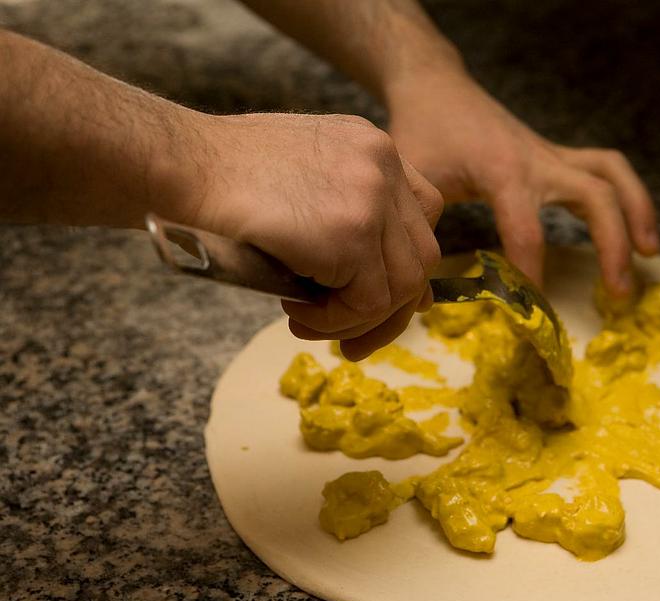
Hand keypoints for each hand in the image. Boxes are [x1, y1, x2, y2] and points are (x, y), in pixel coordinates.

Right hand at [188, 113, 442, 359]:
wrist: (179, 164)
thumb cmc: (219, 179)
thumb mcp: (301, 184)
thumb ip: (348, 219)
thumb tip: (399, 290)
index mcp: (372, 148)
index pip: (423, 213)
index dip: (404, 260)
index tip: (376, 296)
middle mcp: (383, 165)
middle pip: (422, 254)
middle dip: (390, 306)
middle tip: (350, 337)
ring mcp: (373, 197)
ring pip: (402, 285)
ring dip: (358, 319)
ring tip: (309, 323)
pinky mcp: (352, 234)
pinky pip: (368, 301)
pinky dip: (337, 321)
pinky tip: (295, 312)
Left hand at [386, 71, 658, 296]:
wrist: (436, 87)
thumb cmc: (423, 135)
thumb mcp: (415, 183)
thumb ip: (423, 232)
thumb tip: (423, 288)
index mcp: (501, 171)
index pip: (526, 230)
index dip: (533, 272)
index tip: (533, 307)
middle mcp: (537, 160)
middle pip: (595, 196)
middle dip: (612, 244)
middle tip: (617, 294)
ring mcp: (552, 155)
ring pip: (613, 174)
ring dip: (638, 212)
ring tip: (650, 254)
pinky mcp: (558, 156)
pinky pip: (606, 170)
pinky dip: (628, 197)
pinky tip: (636, 231)